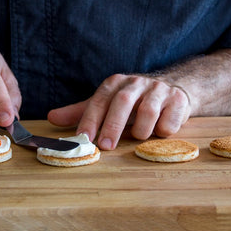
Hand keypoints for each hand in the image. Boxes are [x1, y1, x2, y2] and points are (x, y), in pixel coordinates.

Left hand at [48, 74, 190, 149]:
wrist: (174, 89)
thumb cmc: (132, 102)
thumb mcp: (106, 104)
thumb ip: (81, 112)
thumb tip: (51, 118)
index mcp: (115, 84)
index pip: (99, 101)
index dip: (90, 120)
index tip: (83, 138)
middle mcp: (136, 83)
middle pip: (122, 103)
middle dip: (113, 126)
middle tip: (106, 147)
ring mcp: (159, 90)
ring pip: (148, 112)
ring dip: (141, 130)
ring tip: (139, 137)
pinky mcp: (179, 100)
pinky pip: (169, 121)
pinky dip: (163, 131)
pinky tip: (160, 132)